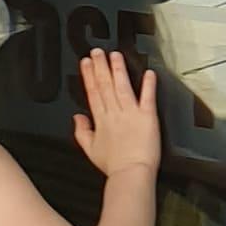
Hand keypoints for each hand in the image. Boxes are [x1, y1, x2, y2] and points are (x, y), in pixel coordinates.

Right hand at [72, 48, 161, 183]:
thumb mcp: (90, 150)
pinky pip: (148, 97)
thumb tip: (77, 117)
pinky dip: (149, 85)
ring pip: (122, 86)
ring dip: (118, 69)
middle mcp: (114, 113)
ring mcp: (131, 113)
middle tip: (97, 51)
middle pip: (105, 85)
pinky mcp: (147, 116)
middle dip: (100, 66)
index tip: (86, 62)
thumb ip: (82, 132)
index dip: (89, 75)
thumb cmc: (113, 165)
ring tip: (115, 55)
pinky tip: (149, 72)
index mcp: (100, 119)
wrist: (131, 173)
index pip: (93, 92)